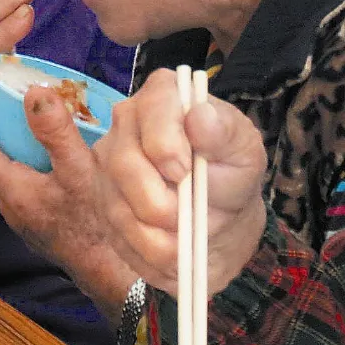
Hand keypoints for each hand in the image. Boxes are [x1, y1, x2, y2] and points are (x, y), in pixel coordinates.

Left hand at [0, 86, 137, 320]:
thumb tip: (34, 92)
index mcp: (13, 189)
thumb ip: (56, 131)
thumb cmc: (96, 222)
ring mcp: (25, 220)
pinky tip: (43, 162)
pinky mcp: (40, 227)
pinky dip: (17, 169)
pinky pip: (15, 192)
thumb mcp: (80, 169)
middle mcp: (11, 207)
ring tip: (15, 130)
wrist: (111, 272)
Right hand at [94, 69, 268, 298]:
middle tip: (188, 215)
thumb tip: (201, 115)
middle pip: (125, 164)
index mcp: (164, 95)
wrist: (218, 218)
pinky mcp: (100, 201)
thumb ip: (226, 133)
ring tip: (186, 232)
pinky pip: (118, 235)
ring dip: (159, 234)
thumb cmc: (231, 175)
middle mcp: (127, 122)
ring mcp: (106, 163)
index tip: (184, 173)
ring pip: (119, 208)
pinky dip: (149, 249)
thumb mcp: (244, 153)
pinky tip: (170, 242)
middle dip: (162, 202)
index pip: (152, 109)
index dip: (165, 145)